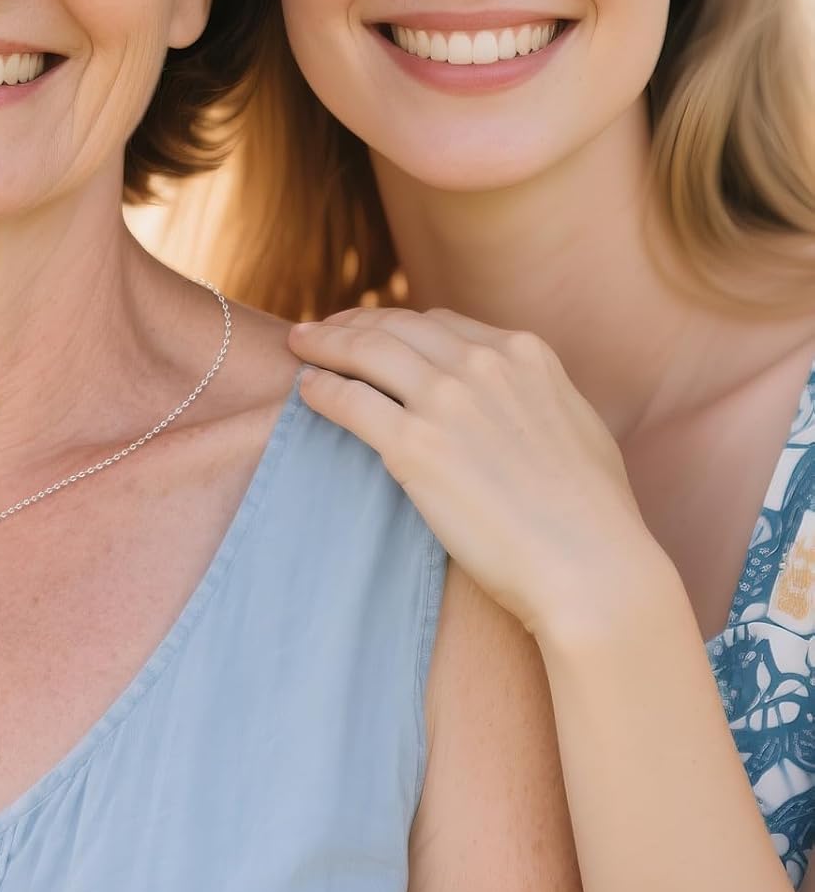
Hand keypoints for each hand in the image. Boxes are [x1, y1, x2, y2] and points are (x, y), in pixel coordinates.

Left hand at [290, 308, 665, 639]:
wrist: (592, 567)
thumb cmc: (594, 517)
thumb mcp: (575, 428)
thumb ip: (537, 399)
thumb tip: (520, 400)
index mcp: (525, 354)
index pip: (441, 323)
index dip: (396, 323)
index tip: (370, 330)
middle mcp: (484, 364)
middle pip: (397, 327)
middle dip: (351, 324)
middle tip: (318, 332)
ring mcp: (447, 400)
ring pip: (365, 351)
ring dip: (324, 345)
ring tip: (298, 347)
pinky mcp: (414, 445)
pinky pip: (349, 401)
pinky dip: (320, 390)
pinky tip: (306, 391)